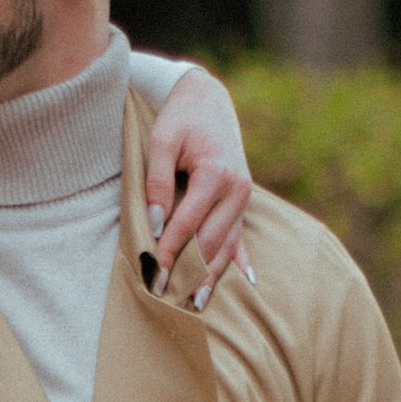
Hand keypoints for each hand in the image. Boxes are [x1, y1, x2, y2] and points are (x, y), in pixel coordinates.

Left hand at [143, 64, 251, 302]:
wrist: (207, 98)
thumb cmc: (180, 119)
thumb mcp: (161, 141)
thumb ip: (157, 182)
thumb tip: (155, 225)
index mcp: (217, 173)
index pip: (188, 223)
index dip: (170, 251)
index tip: (153, 275)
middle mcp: (237, 189)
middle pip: (211, 241)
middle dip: (189, 271)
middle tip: (167, 298)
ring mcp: (244, 196)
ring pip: (228, 245)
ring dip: (212, 275)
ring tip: (196, 303)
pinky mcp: (243, 200)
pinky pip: (241, 236)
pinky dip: (241, 260)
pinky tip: (247, 282)